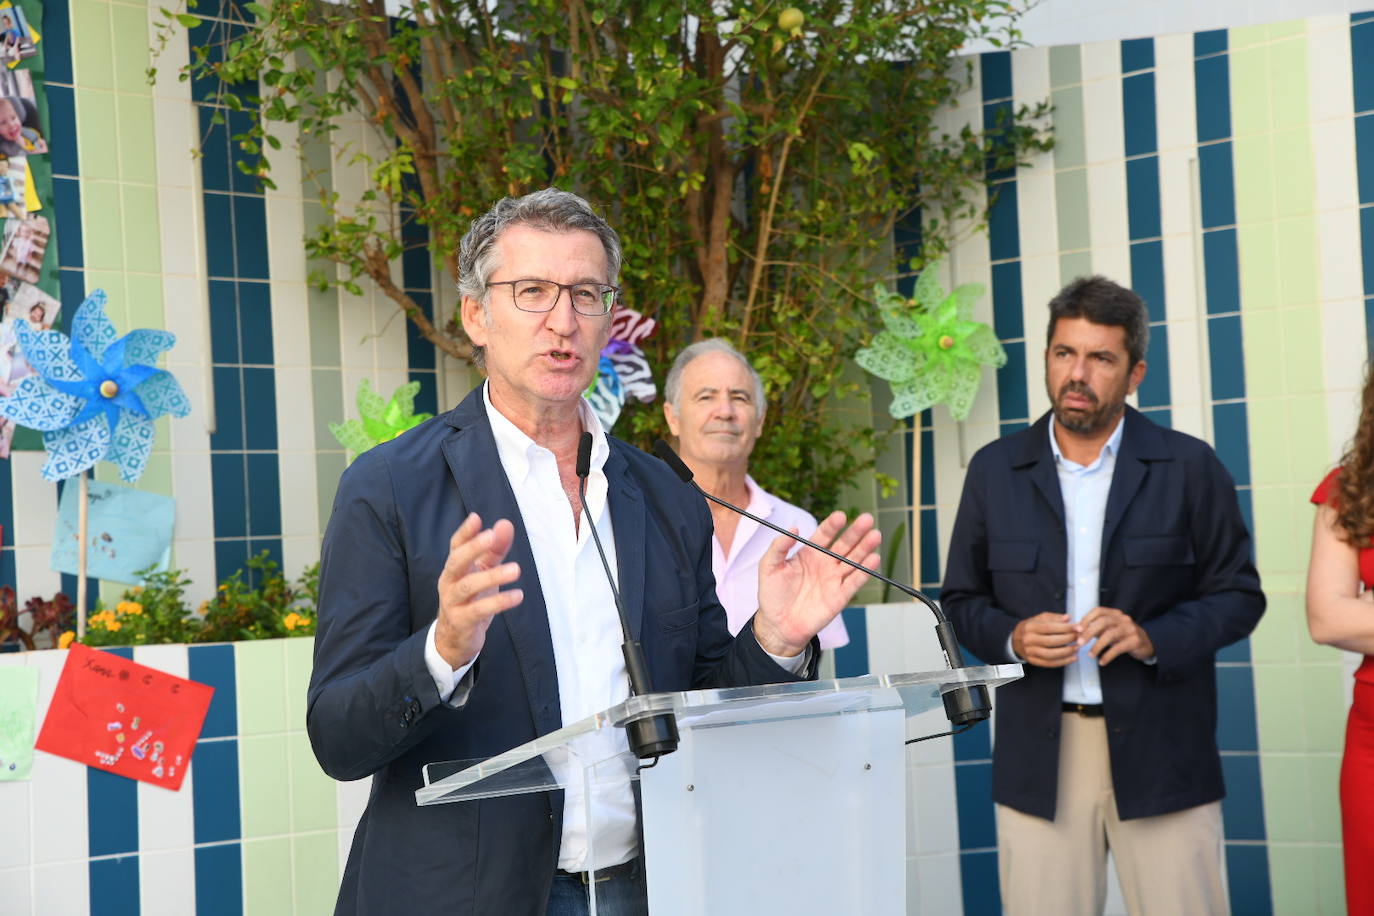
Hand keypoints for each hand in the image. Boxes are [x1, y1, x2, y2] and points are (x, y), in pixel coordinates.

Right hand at [434, 513, 523, 668]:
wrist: (453, 639)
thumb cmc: (471, 599)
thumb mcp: (484, 573)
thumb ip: (495, 550)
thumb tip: (505, 524)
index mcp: (454, 568)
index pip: (455, 546)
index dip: (465, 532)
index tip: (476, 518)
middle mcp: (449, 582)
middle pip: (456, 562)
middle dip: (473, 548)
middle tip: (492, 536)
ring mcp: (452, 602)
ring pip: (468, 586)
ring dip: (492, 576)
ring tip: (516, 569)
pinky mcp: (461, 621)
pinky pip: (479, 610)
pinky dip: (498, 602)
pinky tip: (517, 595)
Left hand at [753, 511, 881, 657]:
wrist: (778, 625)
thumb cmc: (772, 595)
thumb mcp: (769, 567)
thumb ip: (778, 547)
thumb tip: (793, 529)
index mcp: (809, 553)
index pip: (824, 535)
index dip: (833, 525)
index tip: (841, 516)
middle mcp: (825, 563)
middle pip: (844, 544)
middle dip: (855, 532)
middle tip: (867, 519)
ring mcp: (834, 579)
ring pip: (853, 560)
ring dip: (865, 548)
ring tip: (875, 535)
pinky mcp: (840, 596)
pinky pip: (855, 581)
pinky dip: (865, 571)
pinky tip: (873, 559)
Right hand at [1011, 613, 1078, 666]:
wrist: (1015, 640)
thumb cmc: (1031, 627)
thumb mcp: (1039, 618)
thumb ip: (1054, 617)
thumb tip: (1068, 618)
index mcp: (1030, 627)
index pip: (1050, 627)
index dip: (1066, 628)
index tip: (1079, 628)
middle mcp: (1028, 640)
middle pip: (1051, 641)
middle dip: (1068, 639)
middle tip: (1079, 637)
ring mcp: (1030, 652)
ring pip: (1051, 654)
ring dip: (1067, 652)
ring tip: (1077, 647)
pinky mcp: (1033, 661)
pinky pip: (1050, 663)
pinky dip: (1063, 661)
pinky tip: (1073, 657)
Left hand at [1076, 606, 1153, 665]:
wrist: (1147, 644)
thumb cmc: (1124, 636)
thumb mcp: (1111, 629)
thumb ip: (1097, 628)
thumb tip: (1079, 632)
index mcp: (1115, 614)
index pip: (1098, 611)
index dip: (1086, 619)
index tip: (1077, 630)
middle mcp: (1123, 619)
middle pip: (1103, 622)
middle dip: (1089, 632)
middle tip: (1080, 643)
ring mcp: (1130, 629)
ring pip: (1110, 635)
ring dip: (1097, 646)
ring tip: (1090, 655)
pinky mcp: (1135, 641)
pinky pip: (1118, 648)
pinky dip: (1108, 656)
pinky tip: (1102, 661)